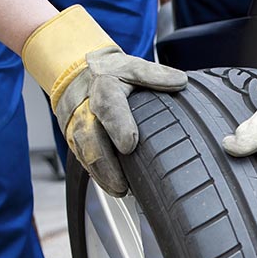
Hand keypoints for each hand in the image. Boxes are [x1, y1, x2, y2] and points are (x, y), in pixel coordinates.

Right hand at [22, 6, 187, 195]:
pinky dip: (98, 175)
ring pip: (85, 154)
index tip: (129, 144)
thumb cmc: (112, 75)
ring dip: (101, 174)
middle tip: (123, 184)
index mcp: (105, 88)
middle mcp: (87, 110)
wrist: (80, 75)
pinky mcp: (76, 140)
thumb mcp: (133, 67)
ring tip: (120, 190)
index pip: (110, 107)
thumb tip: (180, 81)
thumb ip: (155, 75)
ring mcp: (79, 127)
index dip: (118, 125)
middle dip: (105, 163)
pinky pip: (84, 160)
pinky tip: (113, 187)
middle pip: (90, 138)